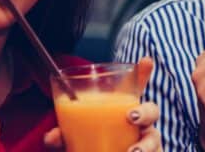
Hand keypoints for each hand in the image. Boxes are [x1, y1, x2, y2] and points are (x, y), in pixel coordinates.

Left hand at [43, 57, 162, 150]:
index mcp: (122, 110)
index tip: (146, 60)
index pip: (135, 88)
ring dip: (145, 146)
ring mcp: (147, 143)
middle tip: (131, 116)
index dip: (143, 73)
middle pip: (151, 111)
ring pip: (154, 139)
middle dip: (144, 112)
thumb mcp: (75, 138)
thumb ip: (63, 134)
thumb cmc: (93, 145)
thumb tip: (50, 138)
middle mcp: (139, 125)